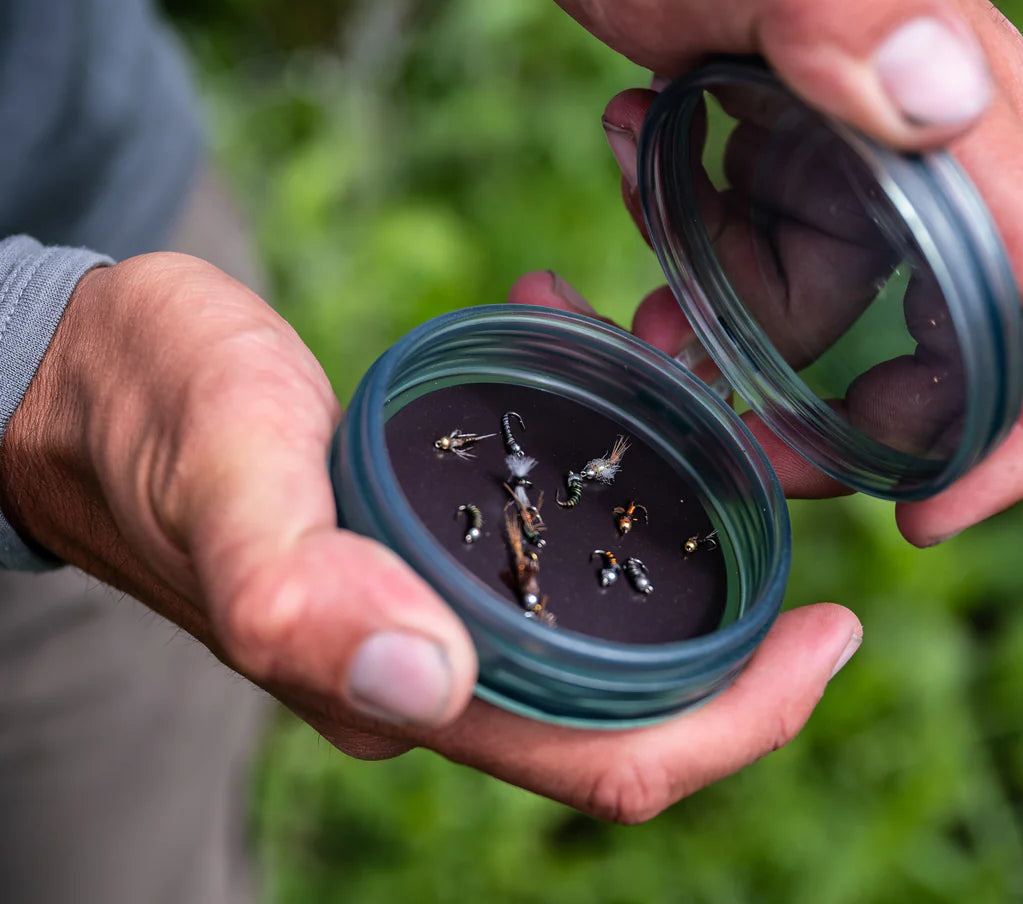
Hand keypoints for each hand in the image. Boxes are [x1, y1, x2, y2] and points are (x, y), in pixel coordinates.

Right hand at [0, 253, 858, 820]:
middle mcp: (428, 666)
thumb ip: (301, 589)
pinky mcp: (419, 541)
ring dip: (670, 521)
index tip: (831, 633)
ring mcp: (425, 607)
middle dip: (737, 623)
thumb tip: (423, 686)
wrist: (97, 378)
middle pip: (629, 697)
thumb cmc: (152, 415)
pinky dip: (596, 464)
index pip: (604, 759)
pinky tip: (595, 357)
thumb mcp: (224, 475)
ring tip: (692, 395)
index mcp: (397, 684)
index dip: (738, 721)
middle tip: (792, 501)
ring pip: (596, 609)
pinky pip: (543, 535)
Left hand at [500, 0, 1022, 540]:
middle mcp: (925, 152)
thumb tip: (948, 100)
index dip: (1015, 432)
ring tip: (636, 279)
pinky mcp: (787, 147)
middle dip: (825, 414)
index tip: (925, 512)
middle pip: (929, 349)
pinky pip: (759, 253)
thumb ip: (827, 1)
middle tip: (714, 419)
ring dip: (723, 321)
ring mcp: (854, 153)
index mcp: (955, 124)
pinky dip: (693, 256)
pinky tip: (631, 172)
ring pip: (817, 308)